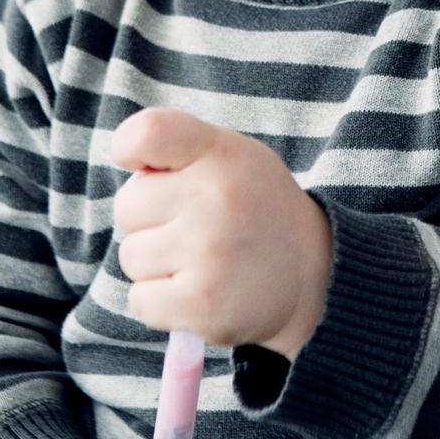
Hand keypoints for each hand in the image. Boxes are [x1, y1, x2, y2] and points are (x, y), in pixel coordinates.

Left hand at [112, 108, 332, 356]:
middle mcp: (215, 200)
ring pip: (131, 257)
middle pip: (126, 206)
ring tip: (200, 260)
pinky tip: (197, 290)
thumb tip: (125, 160)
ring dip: (155, 264)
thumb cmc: (254, 208)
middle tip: (191, 226)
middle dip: (149, 220)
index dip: (129, 147)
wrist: (315, 274)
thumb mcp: (232, 157)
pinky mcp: (201, 305)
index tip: (145, 167)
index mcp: (221, 155)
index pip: (148, 133)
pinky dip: (160, 301)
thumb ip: (181, 146)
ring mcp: (208, 254)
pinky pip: (139, 300)